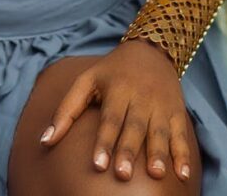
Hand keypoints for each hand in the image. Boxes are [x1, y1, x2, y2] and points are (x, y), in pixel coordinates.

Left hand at [40, 40, 191, 181]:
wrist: (151, 50)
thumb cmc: (111, 72)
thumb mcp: (87, 81)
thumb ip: (66, 110)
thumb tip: (44, 142)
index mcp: (117, 89)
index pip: (110, 118)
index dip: (104, 141)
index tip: (98, 165)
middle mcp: (140, 97)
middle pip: (134, 126)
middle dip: (128, 151)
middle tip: (121, 175)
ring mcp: (160, 105)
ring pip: (159, 131)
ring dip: (158, 153)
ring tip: (155, 174)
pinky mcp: (176, 112)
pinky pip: (181, 134)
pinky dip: (183, 154)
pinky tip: (181, 174)